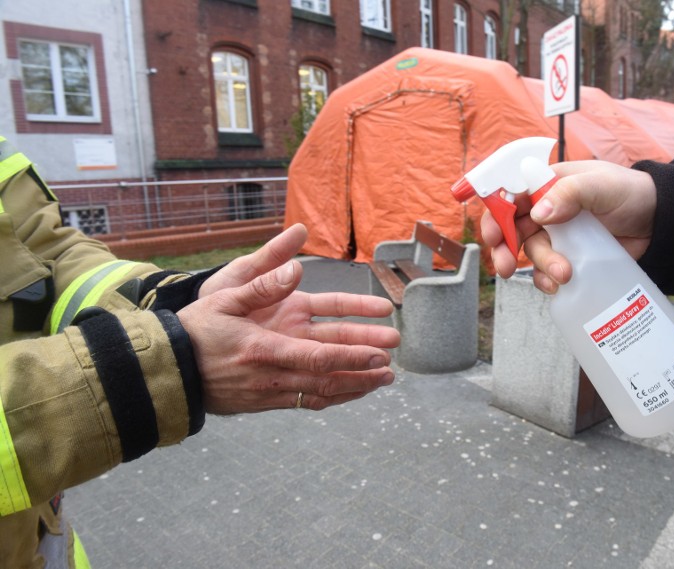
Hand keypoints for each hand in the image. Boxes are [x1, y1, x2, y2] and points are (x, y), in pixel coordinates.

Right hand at [178, 233, 399, 413]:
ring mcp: (267, 394)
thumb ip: (262, 283)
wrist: (169, 370)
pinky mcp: (263, 403)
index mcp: (263, 348)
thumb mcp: (224, 297)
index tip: (379, 353)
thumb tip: (296, 267)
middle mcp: (270, 376)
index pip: (318, 356)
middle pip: (326, 380)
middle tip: (390, 371)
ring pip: (319, 396)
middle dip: (362, 375)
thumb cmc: (196, 329)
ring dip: (353, 389)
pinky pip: (305, 403)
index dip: (351, 357)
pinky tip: (350, 393)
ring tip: (381, 382)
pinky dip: (332, 398)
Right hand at [482, 160, 656, 293]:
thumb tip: (539, 213)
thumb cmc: (631, 193)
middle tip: (505, 267)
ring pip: (531, 253)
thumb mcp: (601, 186)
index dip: (496, 215)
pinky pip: (546, 270)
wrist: (661, 222)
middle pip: (512, 229)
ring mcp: (557, 235)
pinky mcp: (570, 257)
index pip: (510, 196)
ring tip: (563, 275)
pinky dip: (547, 279)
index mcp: (548, 184)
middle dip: (505, 249)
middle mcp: (547, 209)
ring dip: (539, 266)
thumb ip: (569, 193)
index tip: (494, 236)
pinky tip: (558, 285)